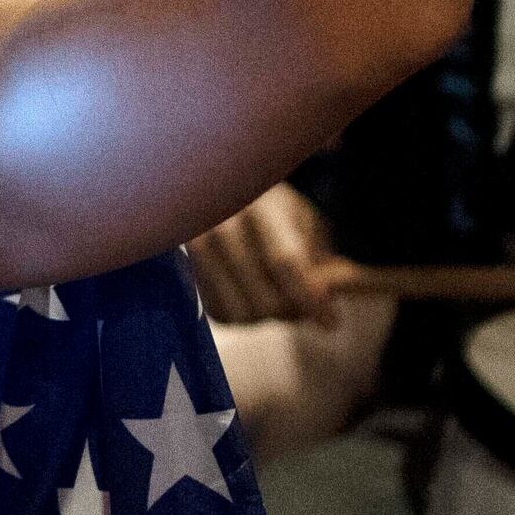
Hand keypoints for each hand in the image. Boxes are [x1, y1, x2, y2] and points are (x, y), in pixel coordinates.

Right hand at [187, 187, 340, 325]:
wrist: (221, 191)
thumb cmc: (276, 213)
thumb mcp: (305, 224)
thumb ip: (318, 261)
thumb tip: (327, 302)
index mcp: (258, 204)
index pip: (285, 262)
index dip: (310, 299)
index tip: (332, 323)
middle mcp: (220, 223)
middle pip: (263, 300)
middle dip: (292, 312)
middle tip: (305, 305)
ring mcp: (194, 248)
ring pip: (240, 314)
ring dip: (266, 316)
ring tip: (275, 294)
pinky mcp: (182, 271)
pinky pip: (219, 314)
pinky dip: (241, 314)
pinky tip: (249, 292)